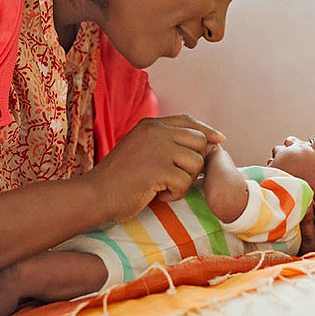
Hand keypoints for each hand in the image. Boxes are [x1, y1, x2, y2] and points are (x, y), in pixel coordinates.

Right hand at [86, 115, 225, 221]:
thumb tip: (204, 143)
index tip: (219, 140)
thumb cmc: (119, 177)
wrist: (95, 194)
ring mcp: (158, 148)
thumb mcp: (140, 148)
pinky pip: (186, 182)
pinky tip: (158, 195)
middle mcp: (156, 131)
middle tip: (176, 177)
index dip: (206, 130)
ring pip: (196, 163)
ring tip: (163, 187)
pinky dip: (175, 194)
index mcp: (150, 124)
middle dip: (195, 163)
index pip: (187, 120)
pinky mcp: (158, 168)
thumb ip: (165, 142)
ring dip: (184, 181)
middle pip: (199, 141)